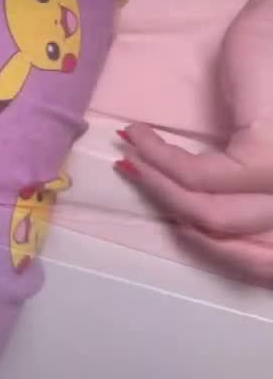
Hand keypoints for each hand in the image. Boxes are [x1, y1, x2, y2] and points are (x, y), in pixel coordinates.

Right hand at [115, 0, 272, 286]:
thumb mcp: (267, 134)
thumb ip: (249, 170)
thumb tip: (201, 197)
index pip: (266, 256)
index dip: (215, 247)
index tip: (173, 218)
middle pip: (231, 238)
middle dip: (175, 214)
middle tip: (135, 176)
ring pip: (210, 216)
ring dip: (158, 188)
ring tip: (131, 156)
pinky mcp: (268, 156)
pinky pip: (196, 176)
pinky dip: (158, 159)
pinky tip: (138, 134)